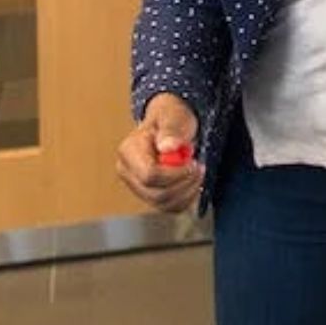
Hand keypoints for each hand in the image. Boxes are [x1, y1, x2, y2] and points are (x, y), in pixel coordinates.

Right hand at [116, 91, 203, 213]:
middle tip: (198, 168)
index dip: (174, 174)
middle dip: (183, 184)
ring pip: (163, 204)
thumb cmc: (170, 117)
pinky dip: (186, 199)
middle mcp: (127, 172)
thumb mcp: (173, 117)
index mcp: (128, 151)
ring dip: (187, 192)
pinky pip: (169, 208)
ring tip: (196, 173)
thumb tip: (168, 146)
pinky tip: (193, 183)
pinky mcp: (149, 195)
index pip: (149, 175)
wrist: (170, 123)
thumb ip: (171, 131)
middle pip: (156, 194)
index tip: (192, 163)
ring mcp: (137, 186)